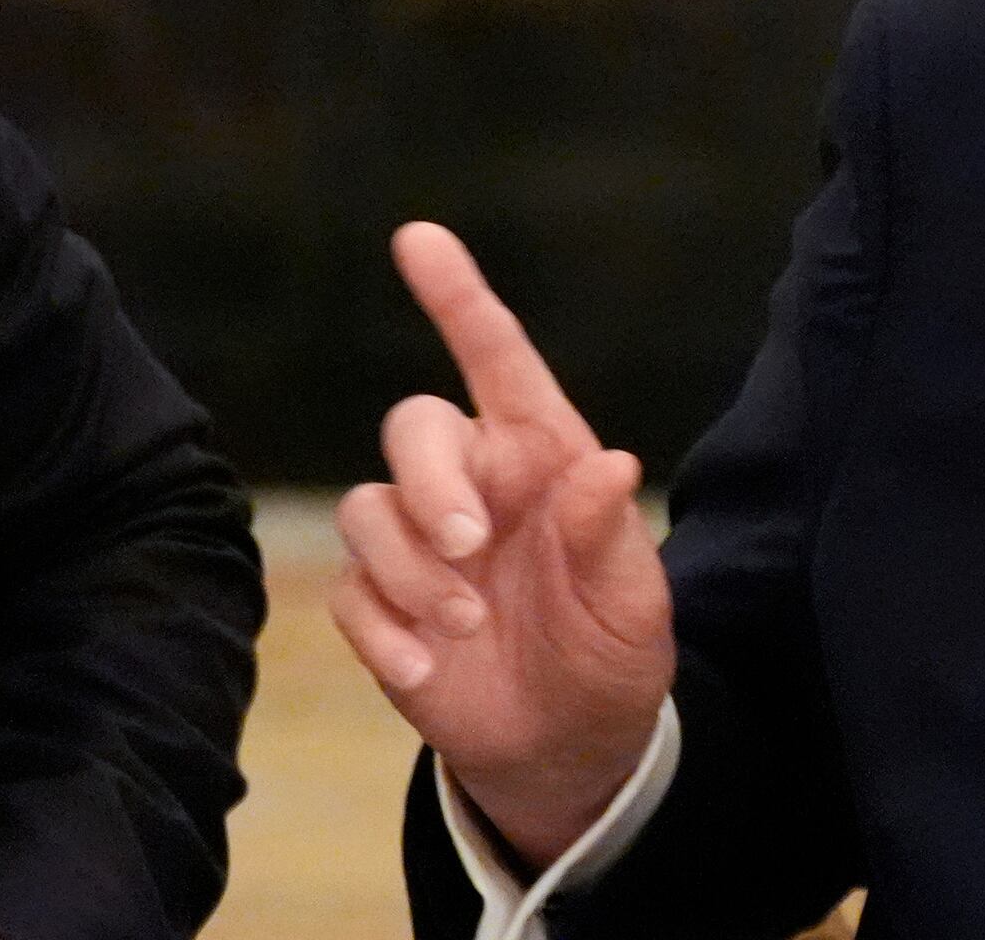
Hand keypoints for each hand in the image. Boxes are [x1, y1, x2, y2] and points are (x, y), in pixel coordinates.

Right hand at [332, 222, 673, 867]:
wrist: (568, 746)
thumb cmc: (610, 653)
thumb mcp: (635, 607)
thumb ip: (613, 540)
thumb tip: (609, 466)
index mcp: (538, 457)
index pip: (495, 360)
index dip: (457, 295)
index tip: (419, 238)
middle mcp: (470, 482)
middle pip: (412, 428)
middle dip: (430, 481)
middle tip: (471, 546)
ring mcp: (418, 543)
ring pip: (366, 509)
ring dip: (411, 572)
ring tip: (466, 633)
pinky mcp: (380, 605)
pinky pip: (348, 592)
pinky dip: (382, 632)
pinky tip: (426, 674)